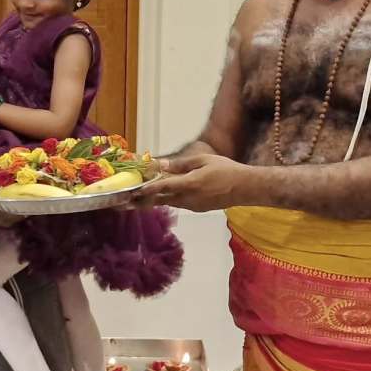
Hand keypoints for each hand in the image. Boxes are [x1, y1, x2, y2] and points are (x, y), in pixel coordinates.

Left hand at [131, 153, 248, 212]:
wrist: (245, 188)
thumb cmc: (226, 169)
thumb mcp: (203, 161)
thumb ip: (181, 164)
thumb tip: (162, 165)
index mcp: (190, 184)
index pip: (164, 187)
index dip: (147, 189)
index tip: (133, 191)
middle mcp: (188, 198)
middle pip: (161, 200)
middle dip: (142, 201)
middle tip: (125, 202)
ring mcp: (193, 206)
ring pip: (168, 202)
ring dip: (153, 201)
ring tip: (135, 200)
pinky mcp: (197, 209)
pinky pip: (178, 203)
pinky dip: (167, 200)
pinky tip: (159, 197)